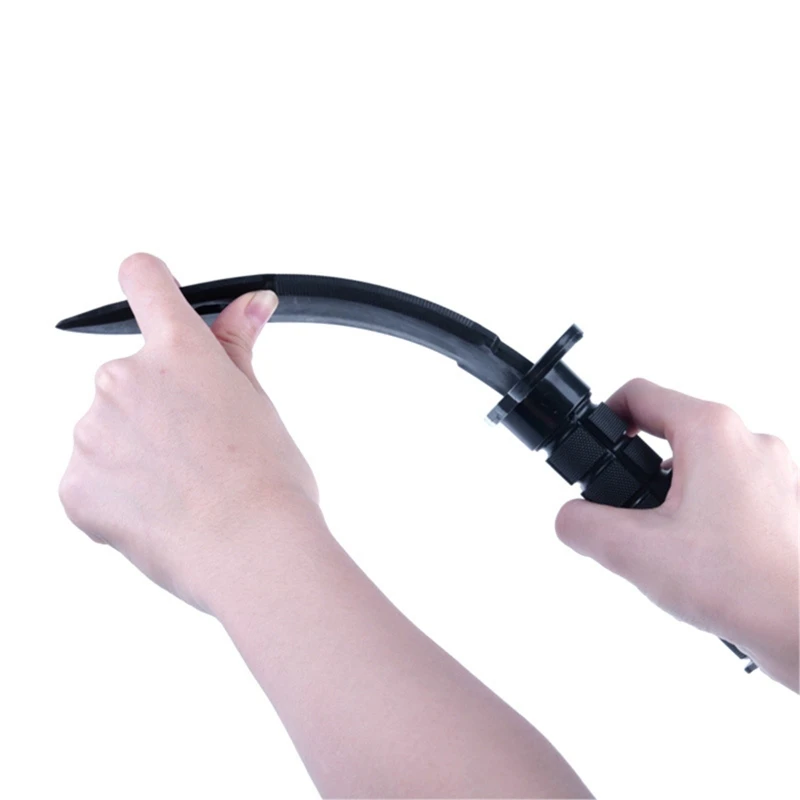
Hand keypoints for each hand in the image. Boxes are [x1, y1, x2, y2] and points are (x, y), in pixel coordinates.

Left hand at [58, 253, 321, 612]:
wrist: (254, 553)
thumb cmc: (268, 481)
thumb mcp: (258, 401)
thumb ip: (237, 343)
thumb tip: (252, 302)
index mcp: (176, 350)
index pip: (144, 278)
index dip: (153, 285)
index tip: (156, 298)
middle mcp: (123, 378)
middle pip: (131, 373)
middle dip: (158, 402)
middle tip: (199, 446)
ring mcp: (91, 433)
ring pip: (109, 427)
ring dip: (135, 448)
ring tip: (182, 487)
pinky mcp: (74, 485)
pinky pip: (91, 475)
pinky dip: (118, 490)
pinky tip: (158, 510)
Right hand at [555, 378, 798, 689]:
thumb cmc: (745, 585)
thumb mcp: (634, 552)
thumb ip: (582, 526)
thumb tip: (571, 518)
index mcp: (712, 432)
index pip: (639, 394)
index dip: (604, 417)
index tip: (594, 448)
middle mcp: (748, 440)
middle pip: (671, 430)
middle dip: (638, 469)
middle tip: (625, 508)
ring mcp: (774, 471)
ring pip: (701, 464)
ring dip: (673, 495)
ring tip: (665, 540)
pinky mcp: (786, 502)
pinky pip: (729, 491)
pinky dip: (706, 514)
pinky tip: (700, 556)